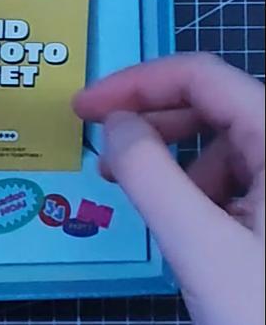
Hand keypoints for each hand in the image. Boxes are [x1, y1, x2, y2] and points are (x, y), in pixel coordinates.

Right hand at [75, 54, 264, 324]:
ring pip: (227, 145)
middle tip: (101, 150)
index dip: (136, 82)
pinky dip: (200, 191)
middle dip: (151, 121)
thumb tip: (116, 123)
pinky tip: (182, 227)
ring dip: (174, 161)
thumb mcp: (201, 248)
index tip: (82, 110)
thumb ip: (151, 175)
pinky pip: (242, 183)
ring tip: (138, 198)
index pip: (202, 76)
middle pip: (215, 104)